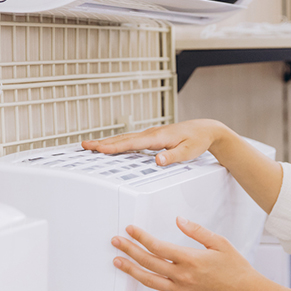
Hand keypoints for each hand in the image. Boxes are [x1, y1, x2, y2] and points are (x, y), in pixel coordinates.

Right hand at [83, 119, 225, 165]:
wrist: (205, 130)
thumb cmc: (197, 140)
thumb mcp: (188, 151)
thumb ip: (172, 156)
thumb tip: (157, 161)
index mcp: (158, 137)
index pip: (132, 143)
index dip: (114, 147)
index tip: (99, 149)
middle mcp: (151, 133)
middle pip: (123, 139)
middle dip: (102, 142)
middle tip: (84, 146)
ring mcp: (150, 134)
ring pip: (125, 138)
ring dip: (107, 141)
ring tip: (90, 145)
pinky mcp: (151, 137)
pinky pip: (130, 139)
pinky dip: (117, 142)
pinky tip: (110, 146)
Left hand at [111, 217, 263, 290]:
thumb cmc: (237, 269)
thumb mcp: (220, 243)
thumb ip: (197, 231)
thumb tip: (179, 220)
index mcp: (190, 258)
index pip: (158, 246)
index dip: (141, 237)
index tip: (130, 230)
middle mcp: (183, 276)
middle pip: (148, 262)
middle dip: (129, 250)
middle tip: (116, 242)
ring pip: (149, 281)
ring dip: (131, 271)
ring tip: (118, 262)